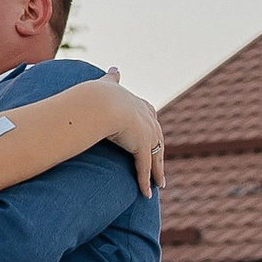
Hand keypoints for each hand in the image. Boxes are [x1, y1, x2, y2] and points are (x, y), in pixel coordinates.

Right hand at [93, 76, 165, 196]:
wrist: (102, 103)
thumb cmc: (100, 94)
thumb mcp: (108, 84)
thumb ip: (112, 78)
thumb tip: (114, 68)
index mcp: (139, 105)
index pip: (150, 118)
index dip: (151, 129)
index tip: (153, 135)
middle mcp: (148, 120)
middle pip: (158, 140)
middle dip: (159, 152)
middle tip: (160, 165)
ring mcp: (147, 135)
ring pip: (155, 157)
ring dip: (157, 172)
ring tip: (159, 184)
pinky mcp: (142, 148)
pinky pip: (145, 169)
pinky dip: (145, 182)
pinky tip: (146, 194)